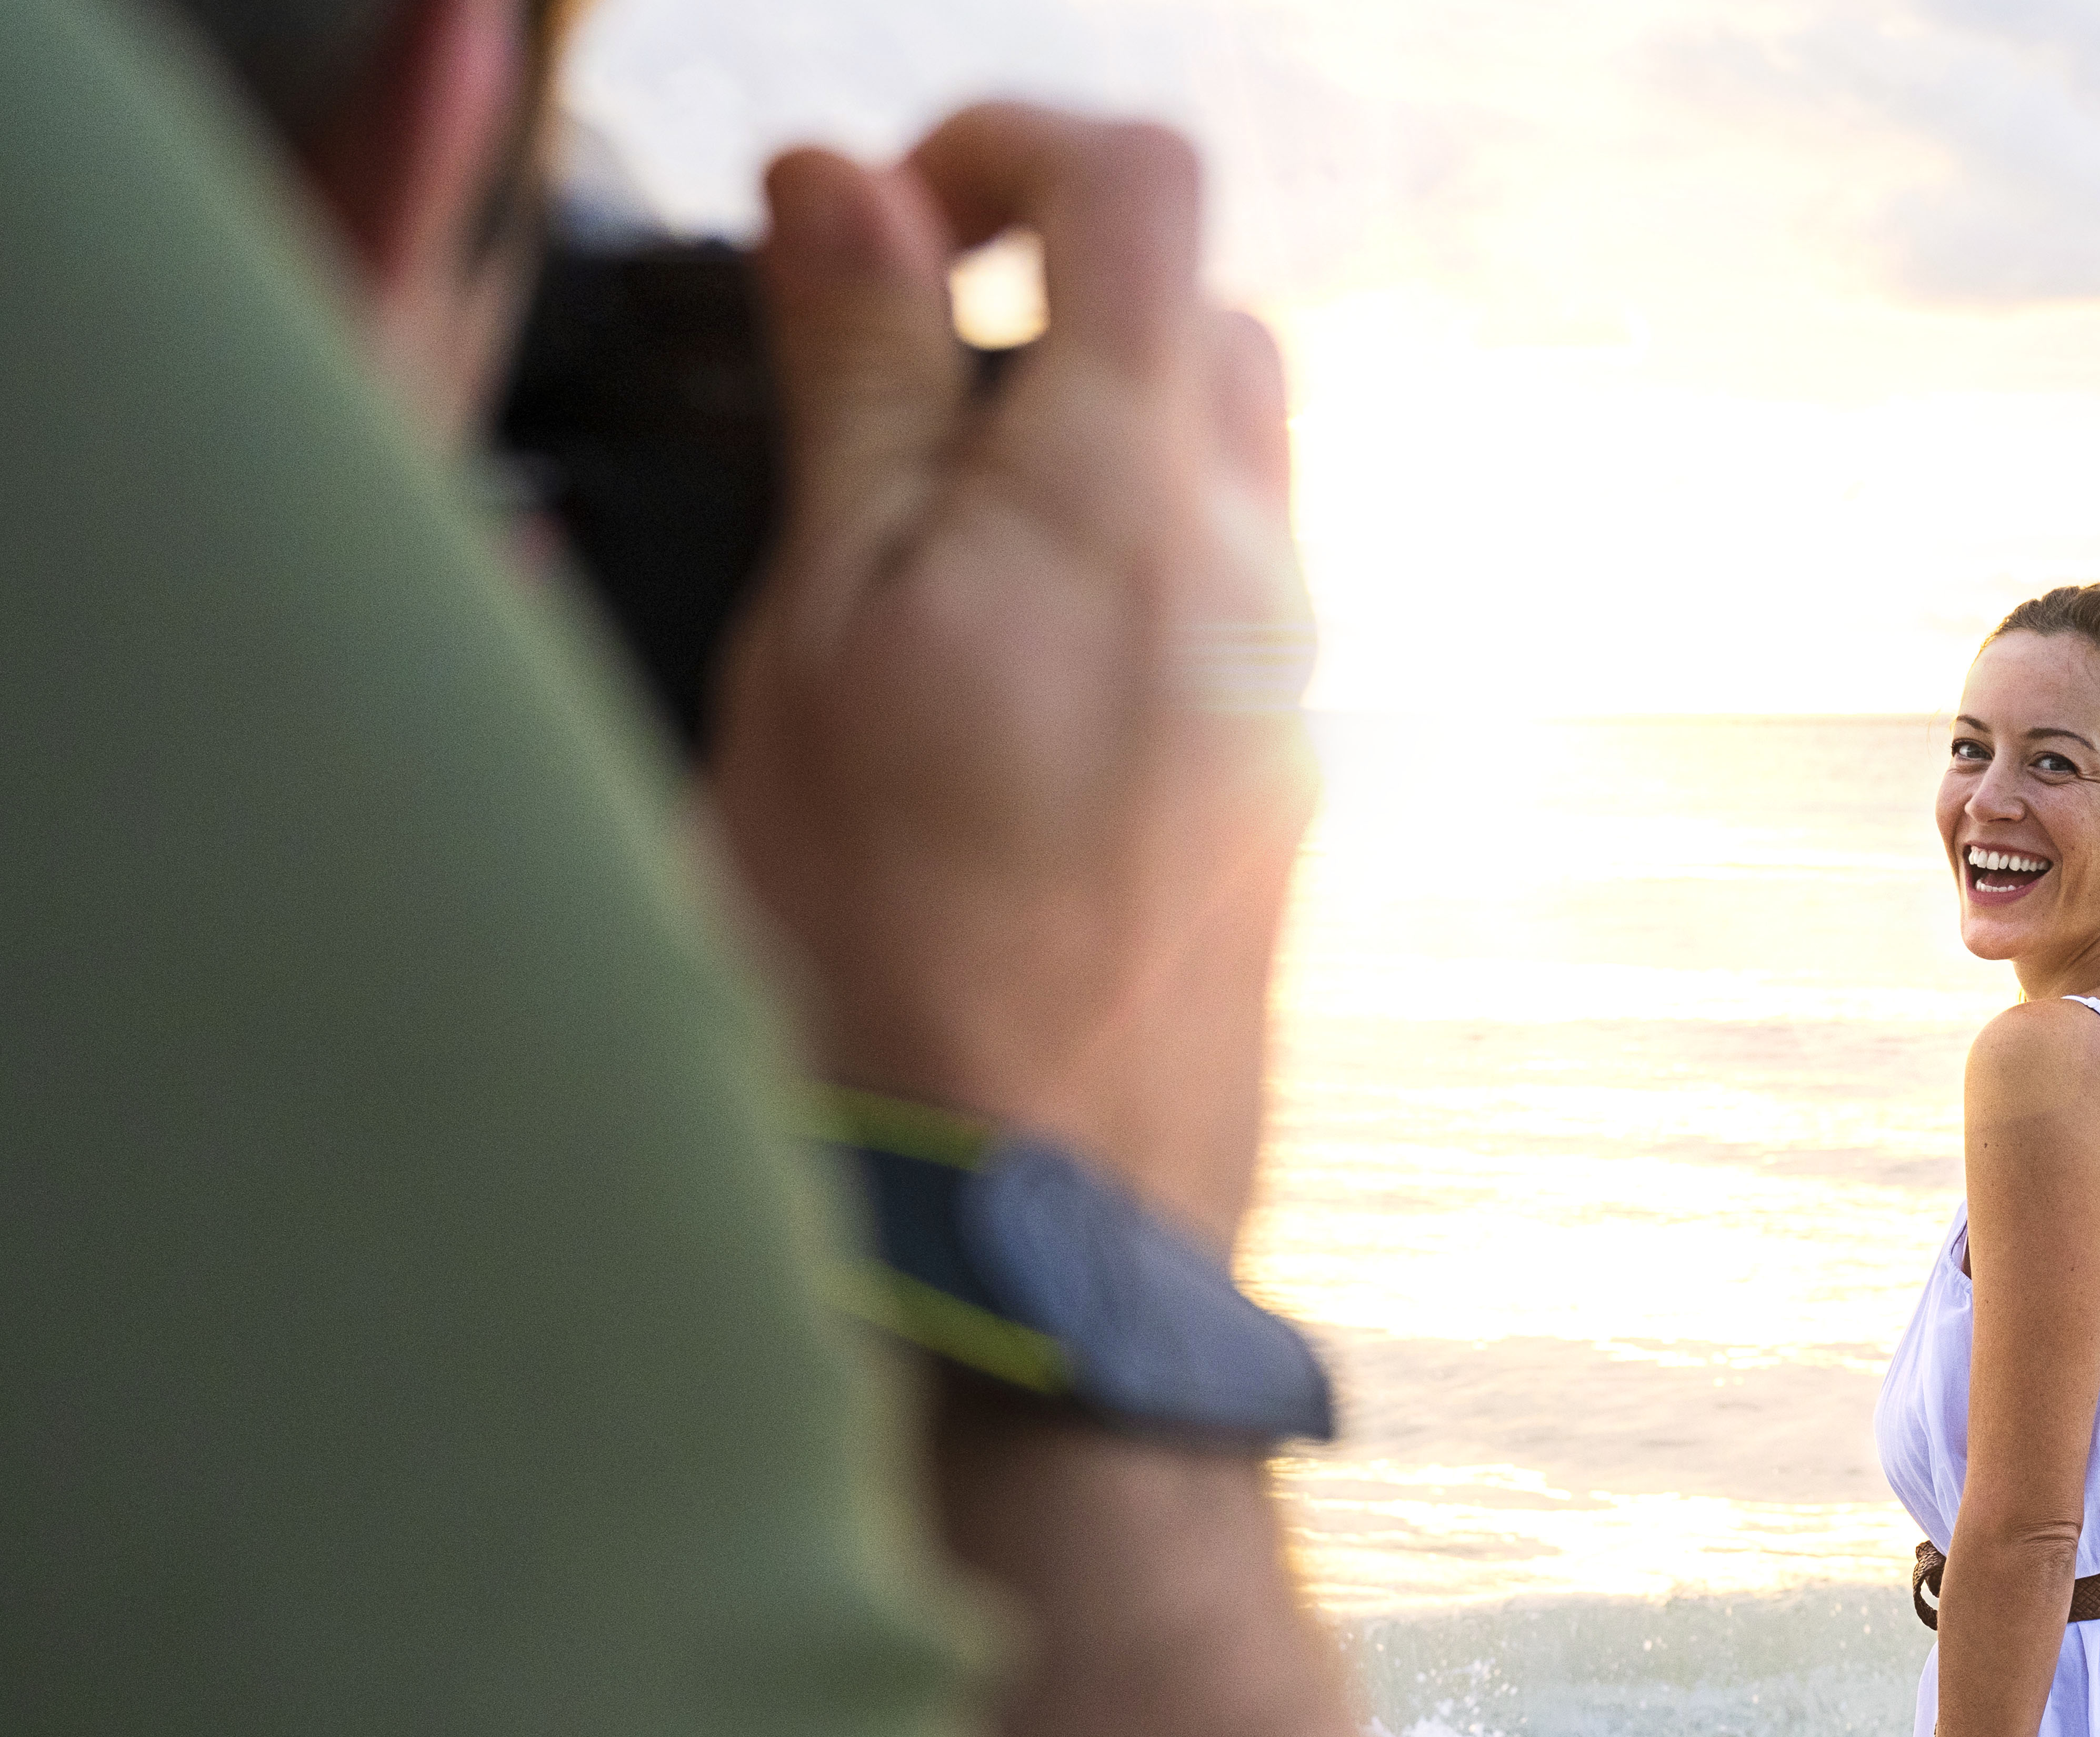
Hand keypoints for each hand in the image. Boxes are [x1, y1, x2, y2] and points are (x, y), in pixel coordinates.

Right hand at [710, 105, 1313, 1247]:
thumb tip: (846, 186)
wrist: (1025, 1220)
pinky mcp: (1267, 795)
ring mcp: (1279, 695)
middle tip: (882, 402)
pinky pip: (1213, 618)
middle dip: (1049, 310)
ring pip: (1214, 474)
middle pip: (1197, 324)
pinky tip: (986, 691)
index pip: (1140, 188)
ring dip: (1080, 455)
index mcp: (1134, 497)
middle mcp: (1250, 578)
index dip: (1005, 152)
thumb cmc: (884, 946)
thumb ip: (855, 383)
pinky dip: (1109, 584)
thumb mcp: (821, 619)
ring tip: (917, 565)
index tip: (879, 225)